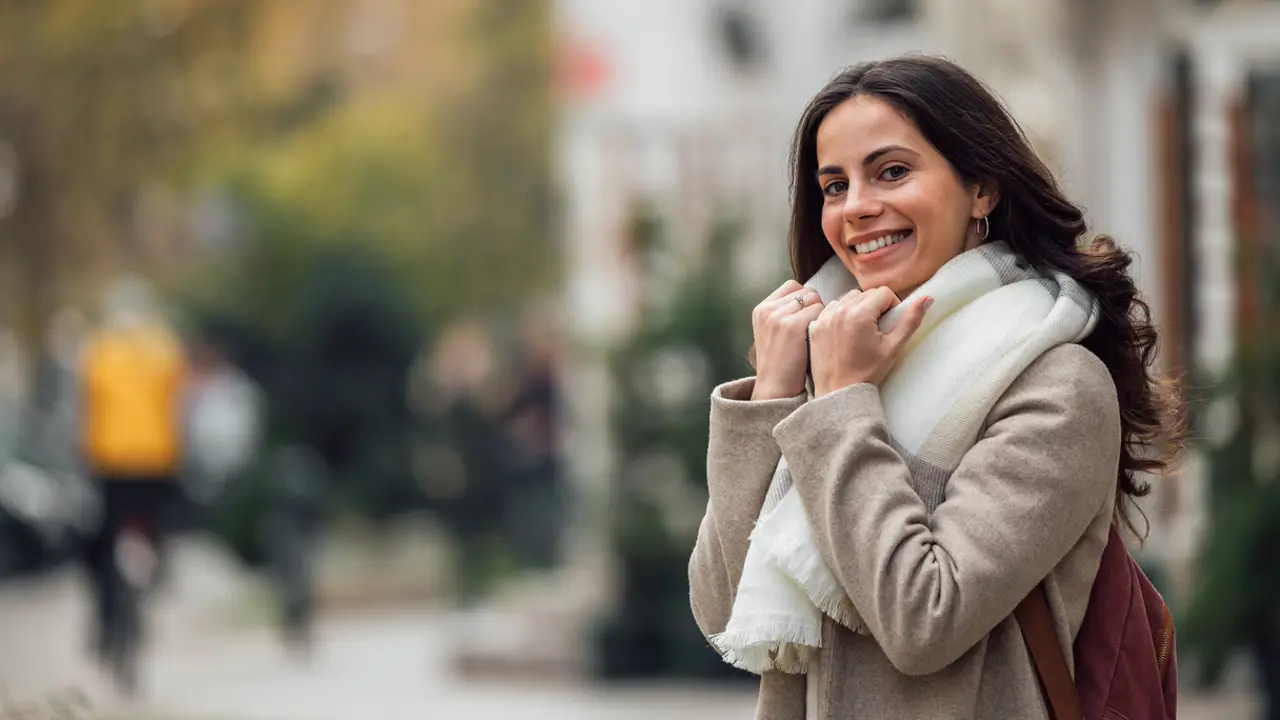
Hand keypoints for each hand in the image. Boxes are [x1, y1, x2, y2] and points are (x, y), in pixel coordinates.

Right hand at [750, 280, 825, 399]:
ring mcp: (778, 316)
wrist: (775, 388)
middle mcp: (768, 309)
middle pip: (806, 291)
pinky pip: (820, 310)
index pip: (792, 286)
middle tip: (814, 328)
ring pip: (814, 299)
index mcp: (761, 309)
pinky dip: (824, 322)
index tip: (807, 318)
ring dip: (821, 314)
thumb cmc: (781, 363)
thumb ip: (784, 313)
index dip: (805, 299)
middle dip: (814, 306)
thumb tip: (810, 298)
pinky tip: (820, 338)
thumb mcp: (772, 332)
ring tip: (816, 334)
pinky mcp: (792, 325)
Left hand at [809, 287, 932, 395]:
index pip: (883, 293)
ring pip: (848, 298)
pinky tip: (845, 333)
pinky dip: (840, 315)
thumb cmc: (867, 372)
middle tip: (877, 329)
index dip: (892, 306)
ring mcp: (824, 317)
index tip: (889, 324)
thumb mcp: (893, 347)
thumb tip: (927, 298)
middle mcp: (839, 311)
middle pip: (865, 294)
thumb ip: (910, 320)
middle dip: (875, 307)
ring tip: (861, 331)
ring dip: (857, 308)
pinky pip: (831, 309)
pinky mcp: (815, 326)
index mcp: (859, 314)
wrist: (839, 392)